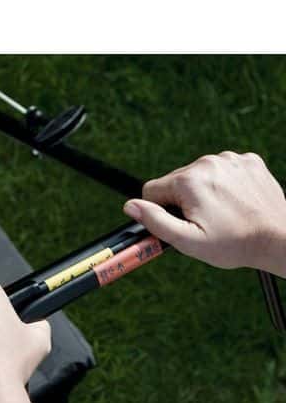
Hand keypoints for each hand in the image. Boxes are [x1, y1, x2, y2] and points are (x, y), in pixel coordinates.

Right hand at [123, 152, 285, 273]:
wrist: (278, 237)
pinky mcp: (248, 161)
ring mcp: (231, 159)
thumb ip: (155, 222)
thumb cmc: (232, 243)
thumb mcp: (187, 241)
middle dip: (182, 202)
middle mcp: (208, 162)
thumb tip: (131, 206)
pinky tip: (235, 203)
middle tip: (203, 222)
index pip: (152, 190)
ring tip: (222, 214)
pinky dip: (224, 185)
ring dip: (203, 193)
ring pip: (199, 175)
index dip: (160, 211)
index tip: (179, 223)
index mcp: (189, 181)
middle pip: (176, 182)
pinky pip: (223, 170)